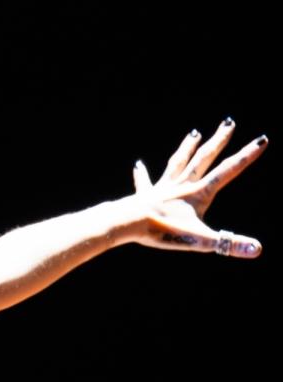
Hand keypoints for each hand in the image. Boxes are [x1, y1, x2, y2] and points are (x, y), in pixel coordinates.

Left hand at [127, 117, 265, 257]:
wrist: (127, 223)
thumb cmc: (163, 231)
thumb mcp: (201, 240)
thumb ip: (229, 243)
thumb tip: (257, 250)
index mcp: (198, 193)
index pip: (229, 171)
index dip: (247, 156)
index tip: (262, 140)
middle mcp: (182, 185)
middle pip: (204, 158)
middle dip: (218, 140)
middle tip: (228, 122)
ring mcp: (162, 188)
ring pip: (178, 162)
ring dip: (187, 148)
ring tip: (194, 133)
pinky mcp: (144, 195)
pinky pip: (144, 182)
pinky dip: (142, 174)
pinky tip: (138, 165)